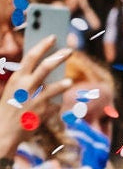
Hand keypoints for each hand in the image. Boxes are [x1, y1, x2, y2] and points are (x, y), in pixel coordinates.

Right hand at [0, 37, 74, 155]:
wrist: (4, 131)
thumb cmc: (10, 107)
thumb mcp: (15, 89)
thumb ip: (29, 79)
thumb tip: (50, 67)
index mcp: (17, 78)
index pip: (31, 56)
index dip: (43, 45)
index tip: (53, 37)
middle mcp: (26, 86)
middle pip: (46, 66)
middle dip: (59, 56)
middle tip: (70, 50)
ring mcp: (35, 98)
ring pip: (56, 86)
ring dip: (64, 84)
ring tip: (68, 81)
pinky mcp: (44, 111)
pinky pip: (56, 103)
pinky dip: (56, 104)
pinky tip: (50, 108)